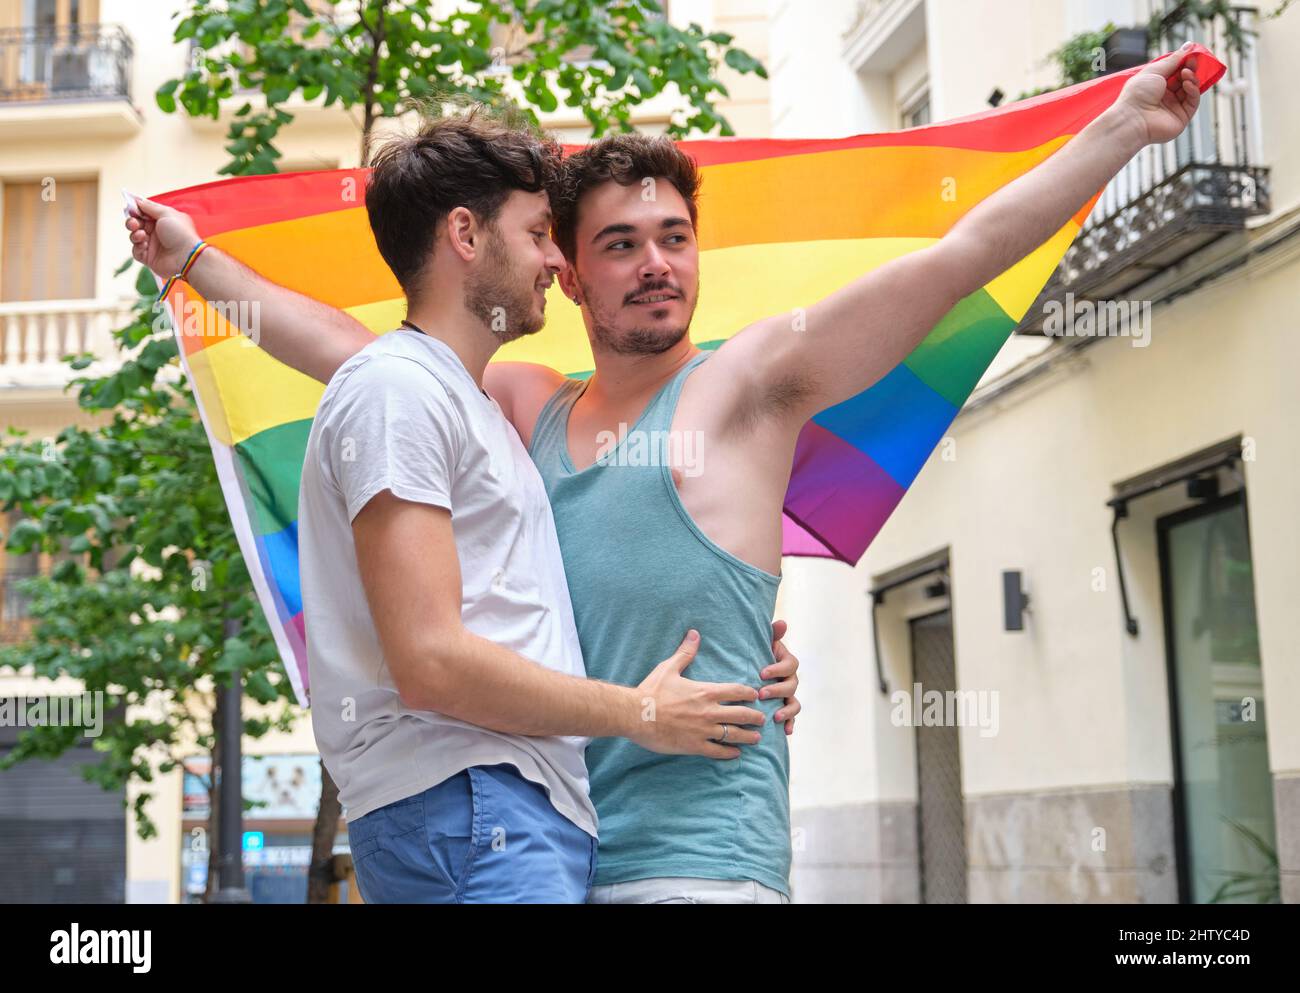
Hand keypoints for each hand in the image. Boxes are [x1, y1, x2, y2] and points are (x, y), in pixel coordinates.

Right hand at [125, 197, 200, 276]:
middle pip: (137, 224)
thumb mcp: (166, 213)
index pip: (144, 213)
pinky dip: (138, 247)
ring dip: (135, 234)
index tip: (130, 208)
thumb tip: (138, 200)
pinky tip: (145, 245)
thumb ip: (150, 207)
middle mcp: (158, 232)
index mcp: (163, 220)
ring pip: (135, 237)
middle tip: (134, 223)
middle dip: (132, 222)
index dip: (136, 210)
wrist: (186, 257)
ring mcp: (153, 245)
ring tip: (142, 235)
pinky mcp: (149, 258)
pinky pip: (136, 251)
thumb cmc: (180, 233)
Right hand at [630, 630, 766, 758]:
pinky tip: (735, 753)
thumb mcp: (669, 668)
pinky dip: (729, 752)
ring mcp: (703, 730)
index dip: (748, 694)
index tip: (755, 695)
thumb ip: (685, 653)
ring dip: (748, 736)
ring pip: (733, 734)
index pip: (736, 691)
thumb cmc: (651, 691)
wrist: (636, 714)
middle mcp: (709, 711)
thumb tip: (694, 634)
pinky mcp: (694, 745)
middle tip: (762, 719)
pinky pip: (717, 751)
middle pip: (741, 714)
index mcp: (705, 692)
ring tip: (757, 738)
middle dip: (754, 717)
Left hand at [762, 619, 801, 735]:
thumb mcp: (762, 643)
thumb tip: (782, 622)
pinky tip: (786, 731)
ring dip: (787, 710)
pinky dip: (790, 724)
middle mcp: (790, 678)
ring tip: (775, 716)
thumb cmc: (755, 655)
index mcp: (786, 662)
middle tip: (761, 694)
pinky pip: (792, 717)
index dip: (777, 669)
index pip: (790, 665)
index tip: (762, 673)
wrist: (751, 670)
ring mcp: (789, 695)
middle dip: (777, 690)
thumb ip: (772, 634)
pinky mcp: (785, 707)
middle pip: (792, 685)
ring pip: (794, 703)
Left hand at [1114, 44, 1201, 145]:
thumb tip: (1188, 45)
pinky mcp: (1181, 117)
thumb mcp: (1154, 70)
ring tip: (1185, 72)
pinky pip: (1193, 101)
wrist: (1132, 119)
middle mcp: (1164, 97)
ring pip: (1190, 89)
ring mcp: (1173, 107)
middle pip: (1184, 80)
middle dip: (1189, 69)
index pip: (1174, 72)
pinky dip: (1193, 90)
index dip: (1183, 62)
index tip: (1190, 54)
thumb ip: (1173, 59)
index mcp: (1155, 86)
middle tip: (1191, 61)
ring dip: (1191, 78)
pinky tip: (1187, 83)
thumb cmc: (1137, 94)